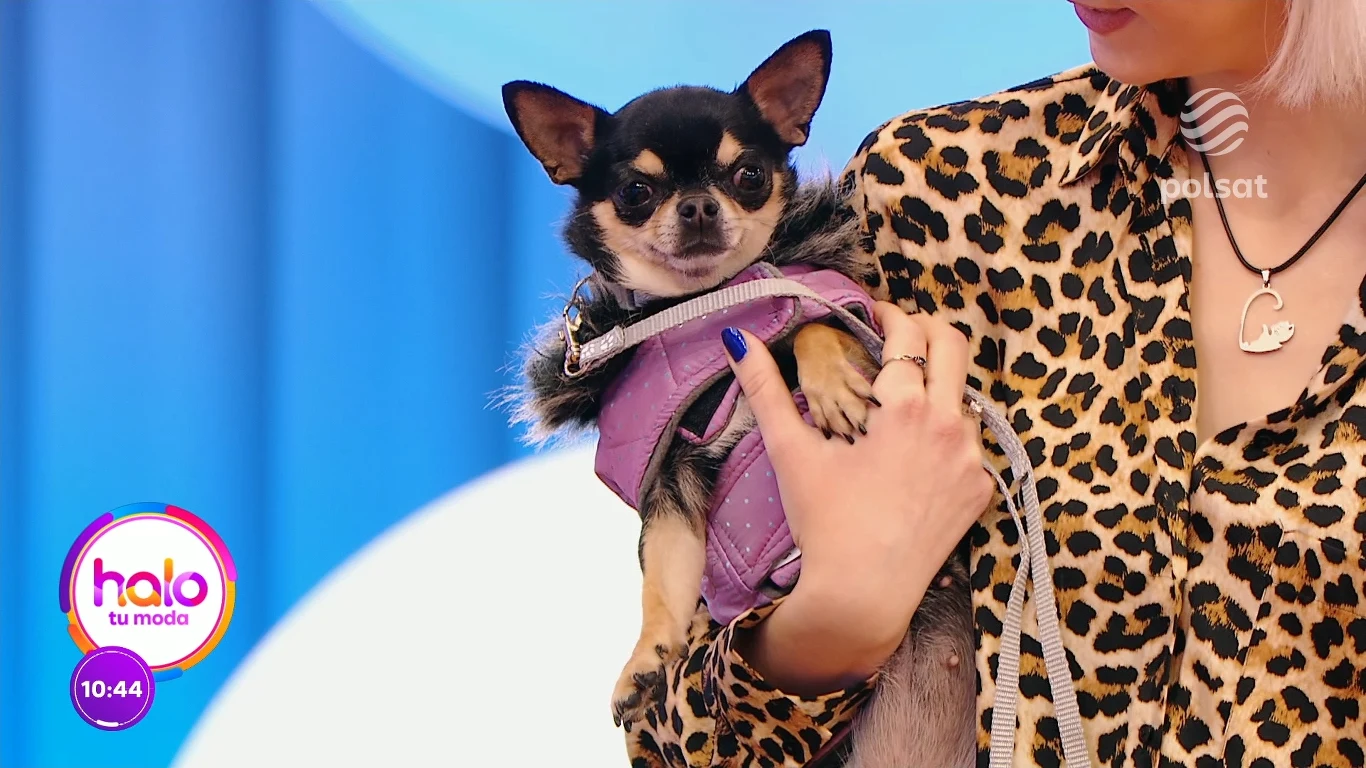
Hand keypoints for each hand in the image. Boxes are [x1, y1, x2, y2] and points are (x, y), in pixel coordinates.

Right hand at [720, 302, 994, 691]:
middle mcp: (950, 426)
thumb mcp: (792, 452)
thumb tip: (740, 341)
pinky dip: (943, 435)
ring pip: (963, 395)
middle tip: (895, 337)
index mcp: (906, 408)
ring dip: (935, 385)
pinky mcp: (979, 489)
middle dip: (924, 331)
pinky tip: (912, 454)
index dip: (888, 313)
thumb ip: (766, 389)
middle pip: (953, 344)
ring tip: (898, 400)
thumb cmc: (825, 524)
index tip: (872, 314)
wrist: (862, 596)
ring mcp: (971, 459)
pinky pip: (969, 443)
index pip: (908, 333)